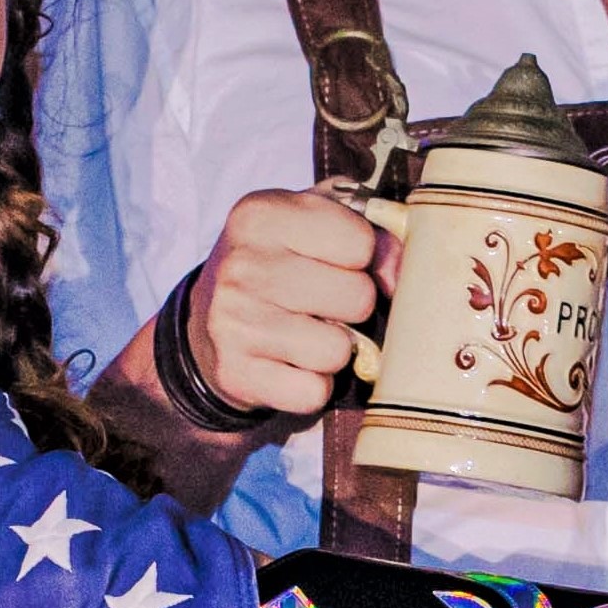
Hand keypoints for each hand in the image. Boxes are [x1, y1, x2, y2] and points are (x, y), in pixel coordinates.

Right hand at [186, 185, 389, 417]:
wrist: (206, 323)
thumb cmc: (276, 266)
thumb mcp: (308, 224)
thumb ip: (366, 228)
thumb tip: (402, 271)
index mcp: (262, 215)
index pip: (360, 242)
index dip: (365, 258)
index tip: (344, 263)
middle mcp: (243, 265)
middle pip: (358, 297)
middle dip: (354, 306)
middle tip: (327, 304)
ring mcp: (235, 322)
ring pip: (338, 350)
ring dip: (335, 350)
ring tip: (308, 333)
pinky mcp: (236, 373)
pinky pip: (314, 392)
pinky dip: (313, 386)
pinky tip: (292, 364)